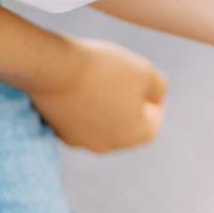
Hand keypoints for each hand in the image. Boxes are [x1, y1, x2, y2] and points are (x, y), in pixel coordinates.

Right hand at [28, 38, 167, 152]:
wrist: (55, 67)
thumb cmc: (104, 68)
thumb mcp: (145, 71)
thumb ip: (158, 88)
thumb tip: (155, 98)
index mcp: (136, 135)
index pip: (153, 122)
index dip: (154, 101)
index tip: (146, 82)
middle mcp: (111, 145)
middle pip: (127, 127)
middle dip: (129, 107)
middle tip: (123, 81)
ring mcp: (83, 141)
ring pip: (102, 125)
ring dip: (105, 108)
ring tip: (101, 81)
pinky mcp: (59, 133)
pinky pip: (79, 122)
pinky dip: (83, 108)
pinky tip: (80, 88)